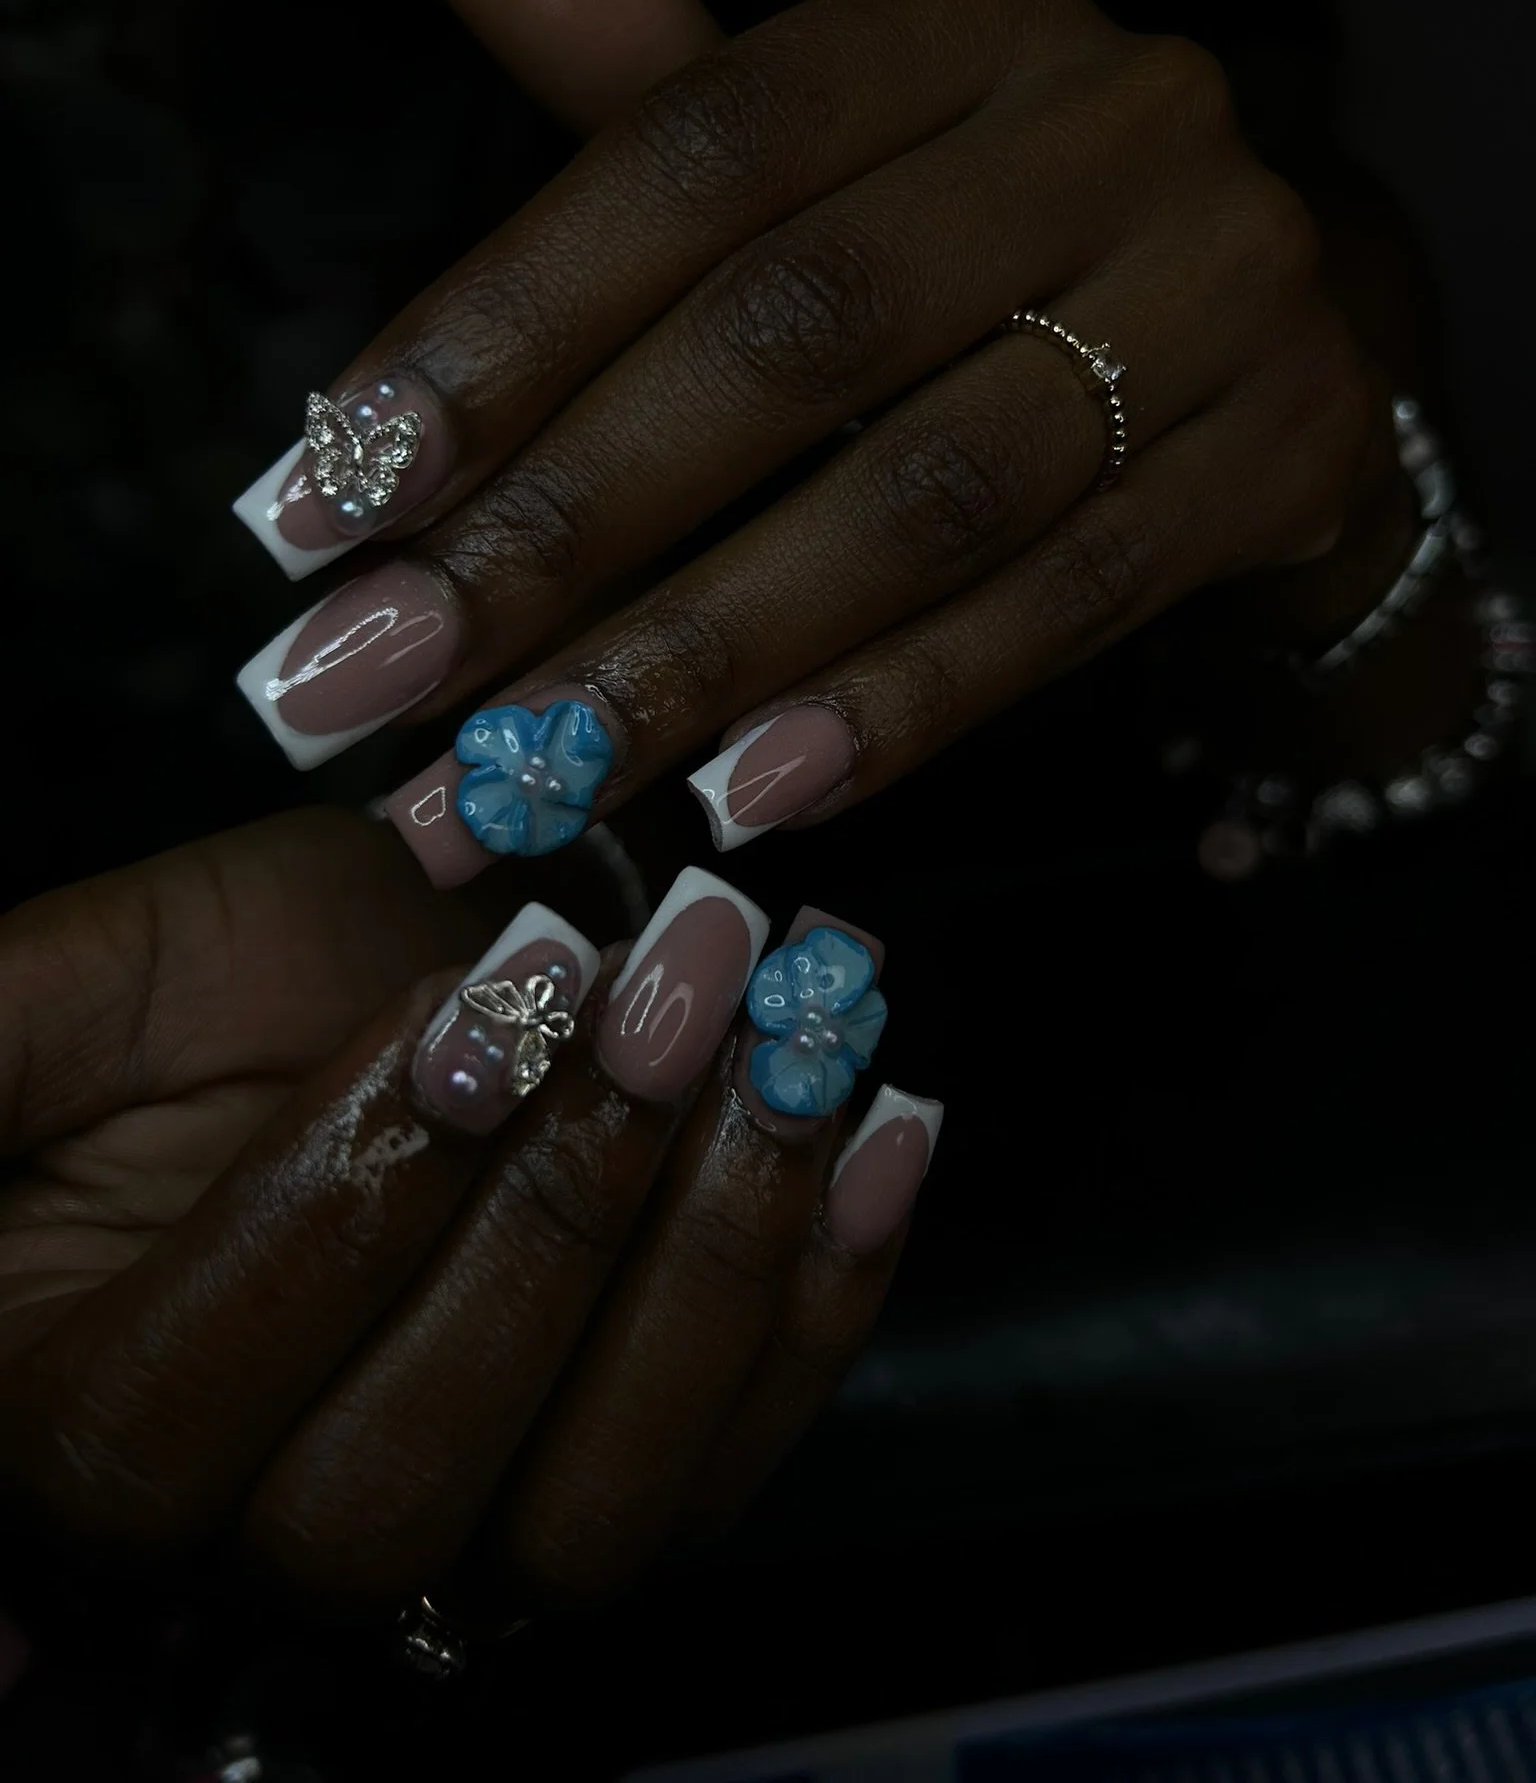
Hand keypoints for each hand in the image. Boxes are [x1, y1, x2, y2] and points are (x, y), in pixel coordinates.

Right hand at [0, 815, 929, 1616]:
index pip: (212, 1380)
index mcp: (97, 1426)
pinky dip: (824, 1298)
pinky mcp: (620, 1487)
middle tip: (671, 976)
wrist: (381, 999)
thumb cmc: (209, 1001)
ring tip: (796, 1038)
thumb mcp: (66, 998)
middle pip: (409, 1475)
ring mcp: (466, 1539)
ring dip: (713, 1258)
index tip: (488, 988)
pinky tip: (882, 1129)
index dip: (360, 1189)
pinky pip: (731, 1456)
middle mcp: (271, 1536)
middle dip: (557, 1213)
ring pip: (589, 1504)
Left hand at [233, 0, 1410, 885]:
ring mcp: (1227, 289)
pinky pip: (1069, 604)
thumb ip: (635, 65)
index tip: (334, 490)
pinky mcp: (1287, 454)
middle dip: (575, 524)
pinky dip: (901, 705)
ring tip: (548, 767)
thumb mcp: (821, 146)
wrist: (1250, 326)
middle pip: (801, 331)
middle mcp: (1116, 119)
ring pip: (930, 493)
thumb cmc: (977, 239)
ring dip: (716, 647)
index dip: (507, 323)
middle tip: (393, 674)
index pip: (701, 146)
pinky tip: (753, 790)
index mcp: (968, 11)